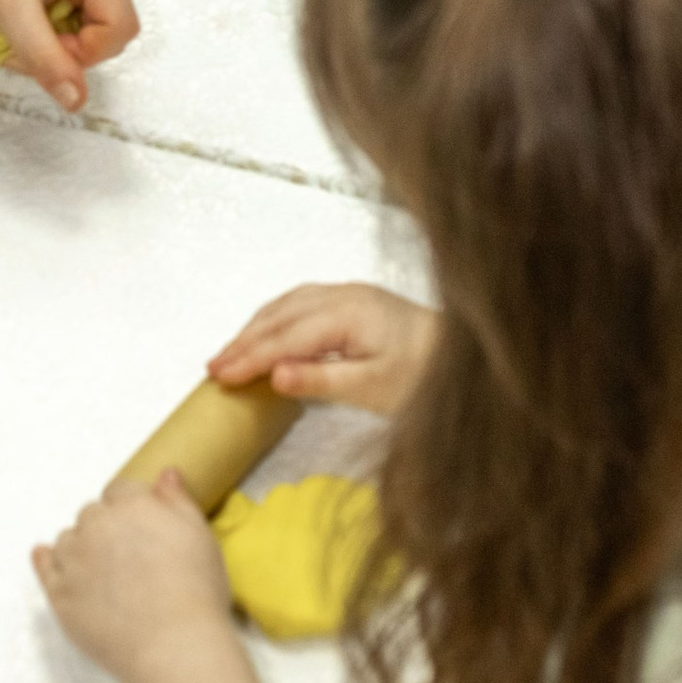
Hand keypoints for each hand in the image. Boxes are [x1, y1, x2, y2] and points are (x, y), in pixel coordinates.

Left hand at [33, 470, 233, 679]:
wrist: (174, 646)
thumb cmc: (195, 592)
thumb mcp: (200, 536)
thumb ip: (178, 500)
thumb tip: (165, 474)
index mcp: (132, 506)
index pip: (121, 490)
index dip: (131, 506)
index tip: (140, 526)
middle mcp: (96, 526)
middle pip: (92, 513)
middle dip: (106, 527)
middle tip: (127, 555)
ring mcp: (74, 560)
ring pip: (68, 538)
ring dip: (80, 546)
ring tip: (102, 570)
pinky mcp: (60, 594)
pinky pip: (45, 567)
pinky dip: (46, 559)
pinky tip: (44, 555)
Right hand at [209, 279, 436, 417]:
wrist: (469, 358)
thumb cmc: (427, 375)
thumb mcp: (374, 388)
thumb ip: (321, 380)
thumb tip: (273, 376)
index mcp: (348, 313)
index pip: (284, 336)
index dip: (248, 356)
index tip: (219, 376)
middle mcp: (345, 295)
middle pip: (280, 315)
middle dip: (243, 340)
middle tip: (212, 368)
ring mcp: (350, 294)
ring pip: (288, 306)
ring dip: (256, 328)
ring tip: (230, 355)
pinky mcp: (356, 302)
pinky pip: (302, 305)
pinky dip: (276, 321)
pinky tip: (267, 335)